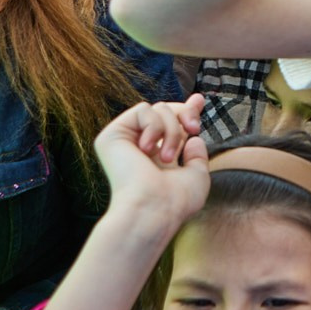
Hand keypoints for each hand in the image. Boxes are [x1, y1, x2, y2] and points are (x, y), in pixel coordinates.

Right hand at [92, 95, 210, 228]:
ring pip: (158, 109)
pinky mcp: (111, 136)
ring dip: (171, 130)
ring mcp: (125, 142)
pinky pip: (142, 110)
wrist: (153, 210)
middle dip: (185, 114)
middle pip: (166, 111)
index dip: (186, 110)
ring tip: (167, 157)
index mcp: (158, 157)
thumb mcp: (196, 176)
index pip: (171, 126)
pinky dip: (154, 126)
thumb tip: (193, 138)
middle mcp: (140, 148)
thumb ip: (196, 156)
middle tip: (193, 129)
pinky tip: (148, 149)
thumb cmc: (176, 201)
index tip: (199, 100)